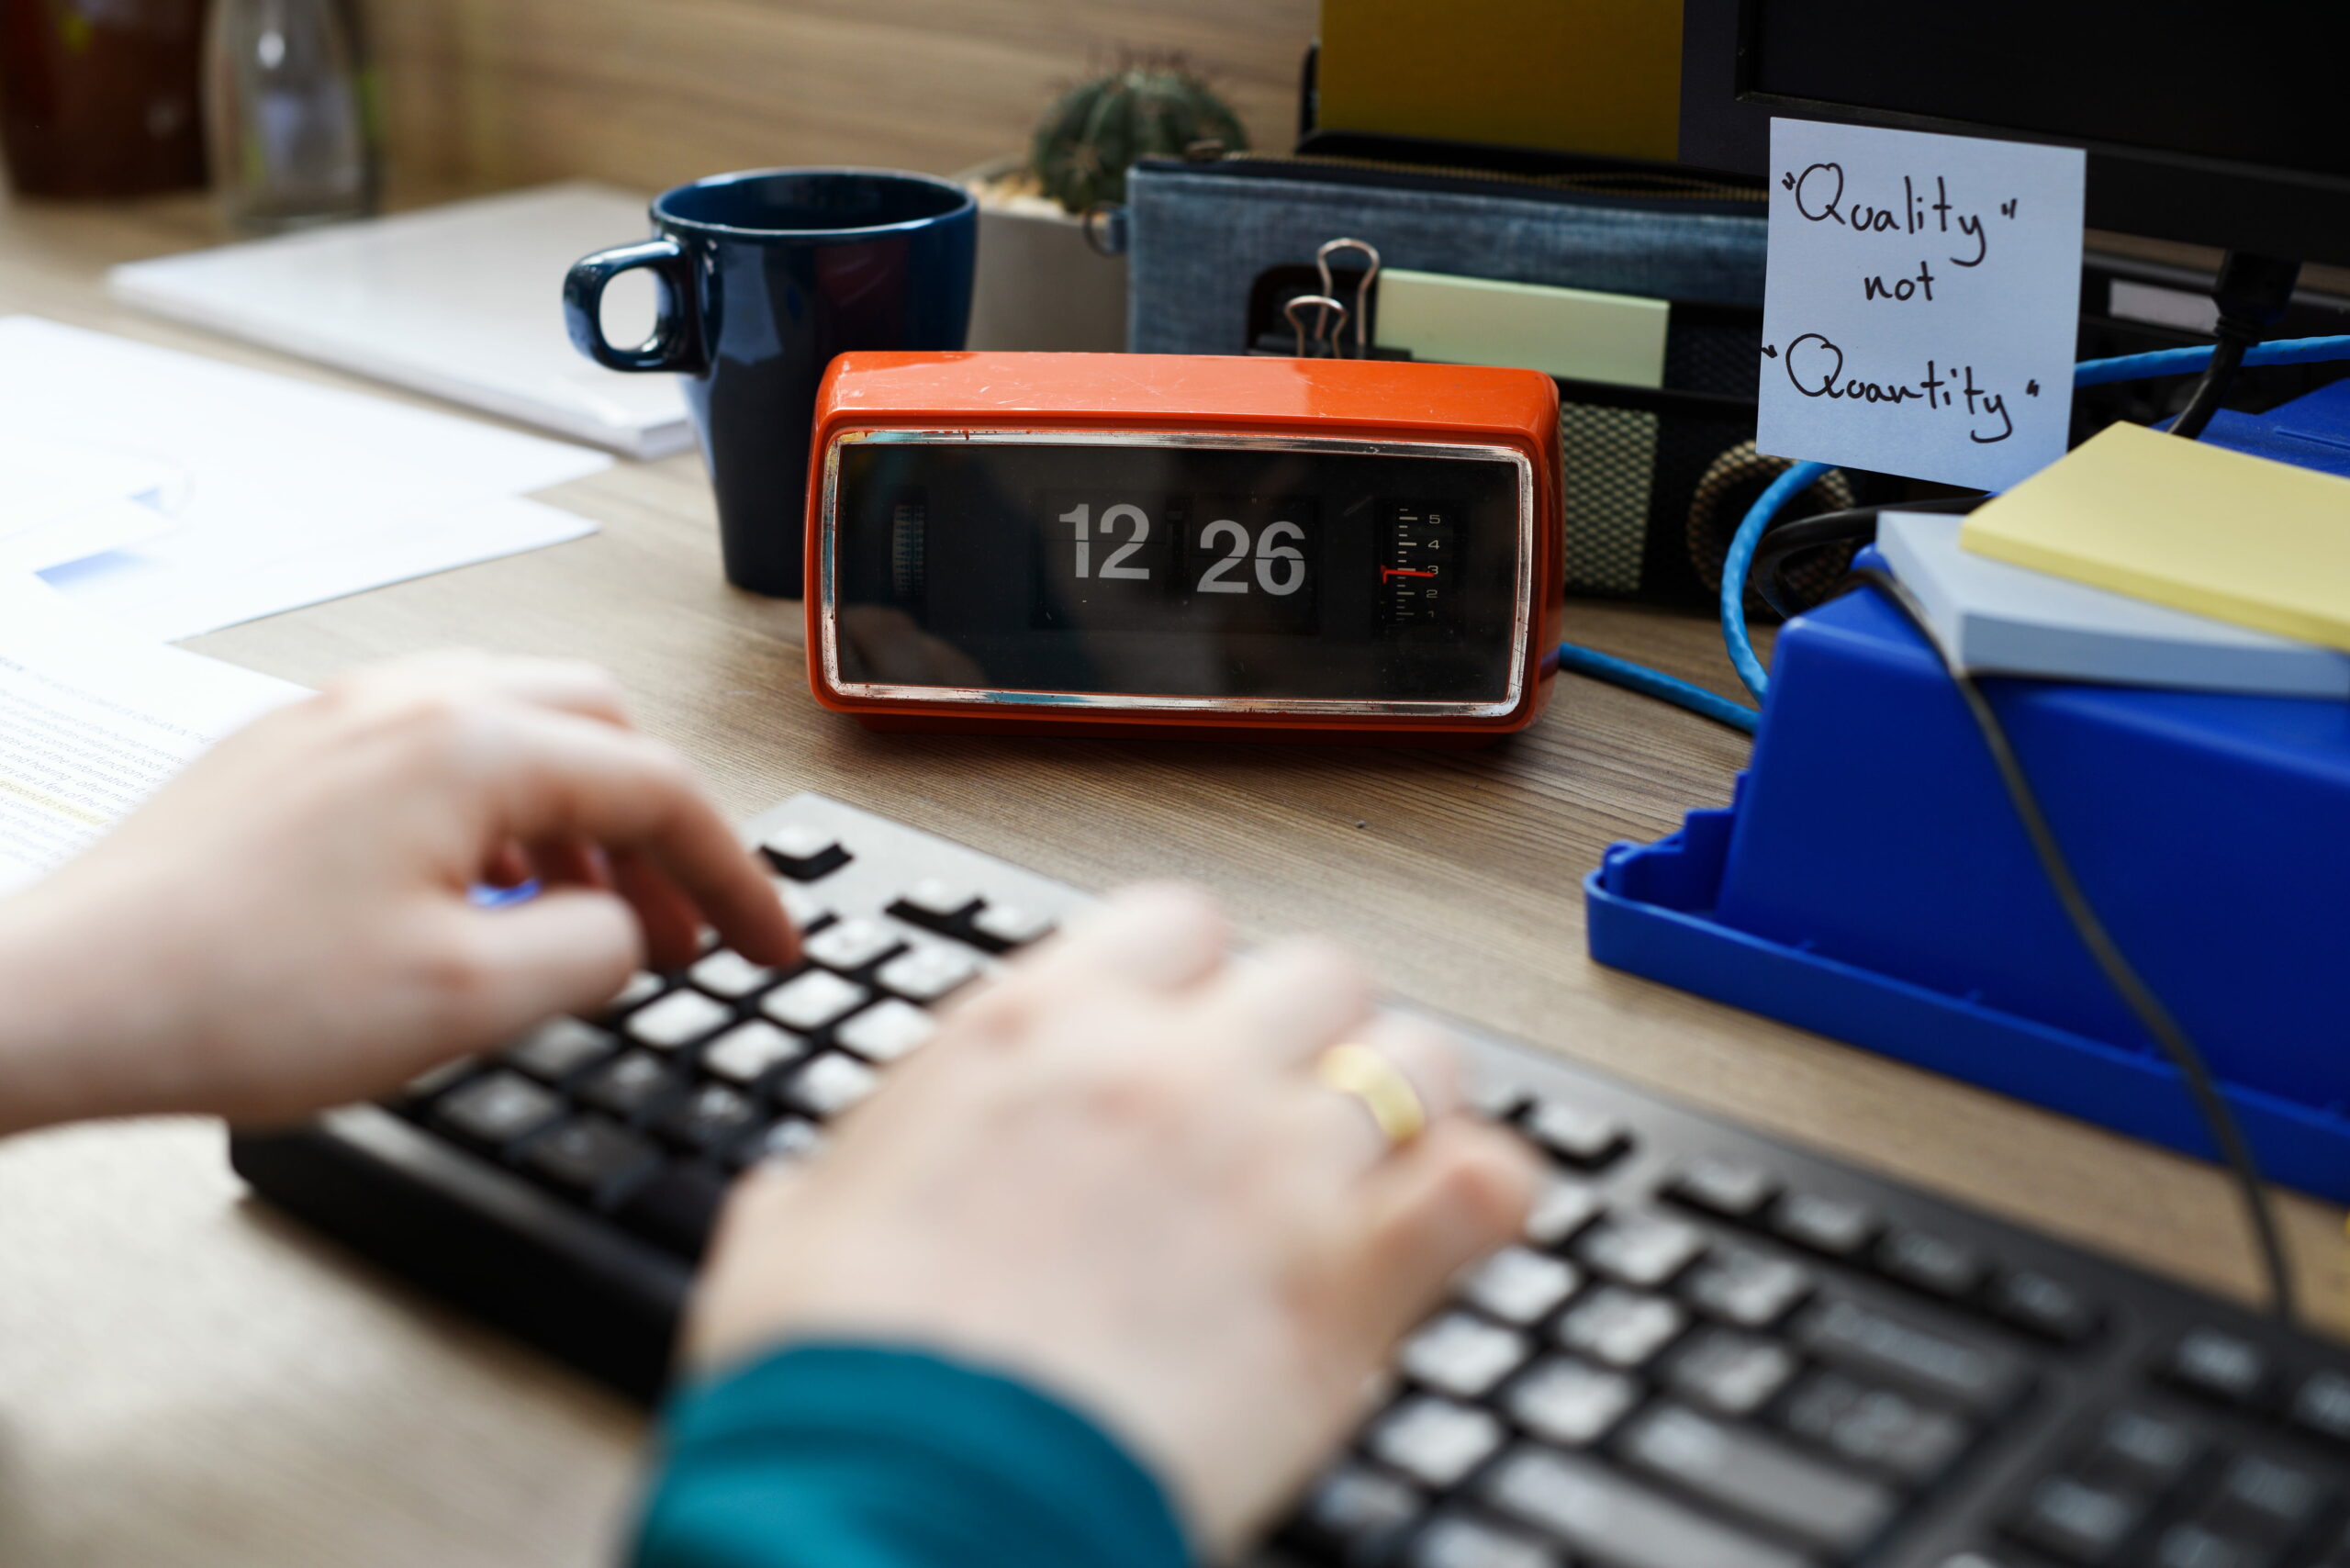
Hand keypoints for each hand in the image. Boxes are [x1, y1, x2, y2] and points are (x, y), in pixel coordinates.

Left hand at [0, 654, 792, 1132]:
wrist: (63, 1002)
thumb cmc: (234, 996)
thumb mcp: (470, 1002)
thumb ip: (595, 952)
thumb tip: (628, 931)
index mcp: (470, 744)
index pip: (660, 787)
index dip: (736, 877)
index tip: (768, 944)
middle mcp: (408, 703)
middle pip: (597, 728)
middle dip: (660, 830)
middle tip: (680, 926)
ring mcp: (339, 722)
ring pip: (515, 734)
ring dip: (578, 822)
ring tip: (583, 925)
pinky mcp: (288, 758)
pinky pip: (435, 757)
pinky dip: (497, 818)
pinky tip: (477, 902)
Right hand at [690, 885, 1536, 1559]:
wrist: (905, 1496)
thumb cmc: (845, 1376)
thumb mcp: (792, 1238)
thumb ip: (832, 1185)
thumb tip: (806, 1200)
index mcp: (1038, 1031)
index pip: (1176, 922)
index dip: (1198, 978)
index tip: (1196, 1025)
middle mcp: (1169, 1066)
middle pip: (1317, 973)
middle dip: (1311, 1035)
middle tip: (1291, 1106)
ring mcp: (1273, 1159)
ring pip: (1417, 1060)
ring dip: (1405, 1105)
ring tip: (1384, 1164)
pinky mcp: (1349, 1278)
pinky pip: (1484, 1183)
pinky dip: (1486, 1197)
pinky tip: (1462, 1221)